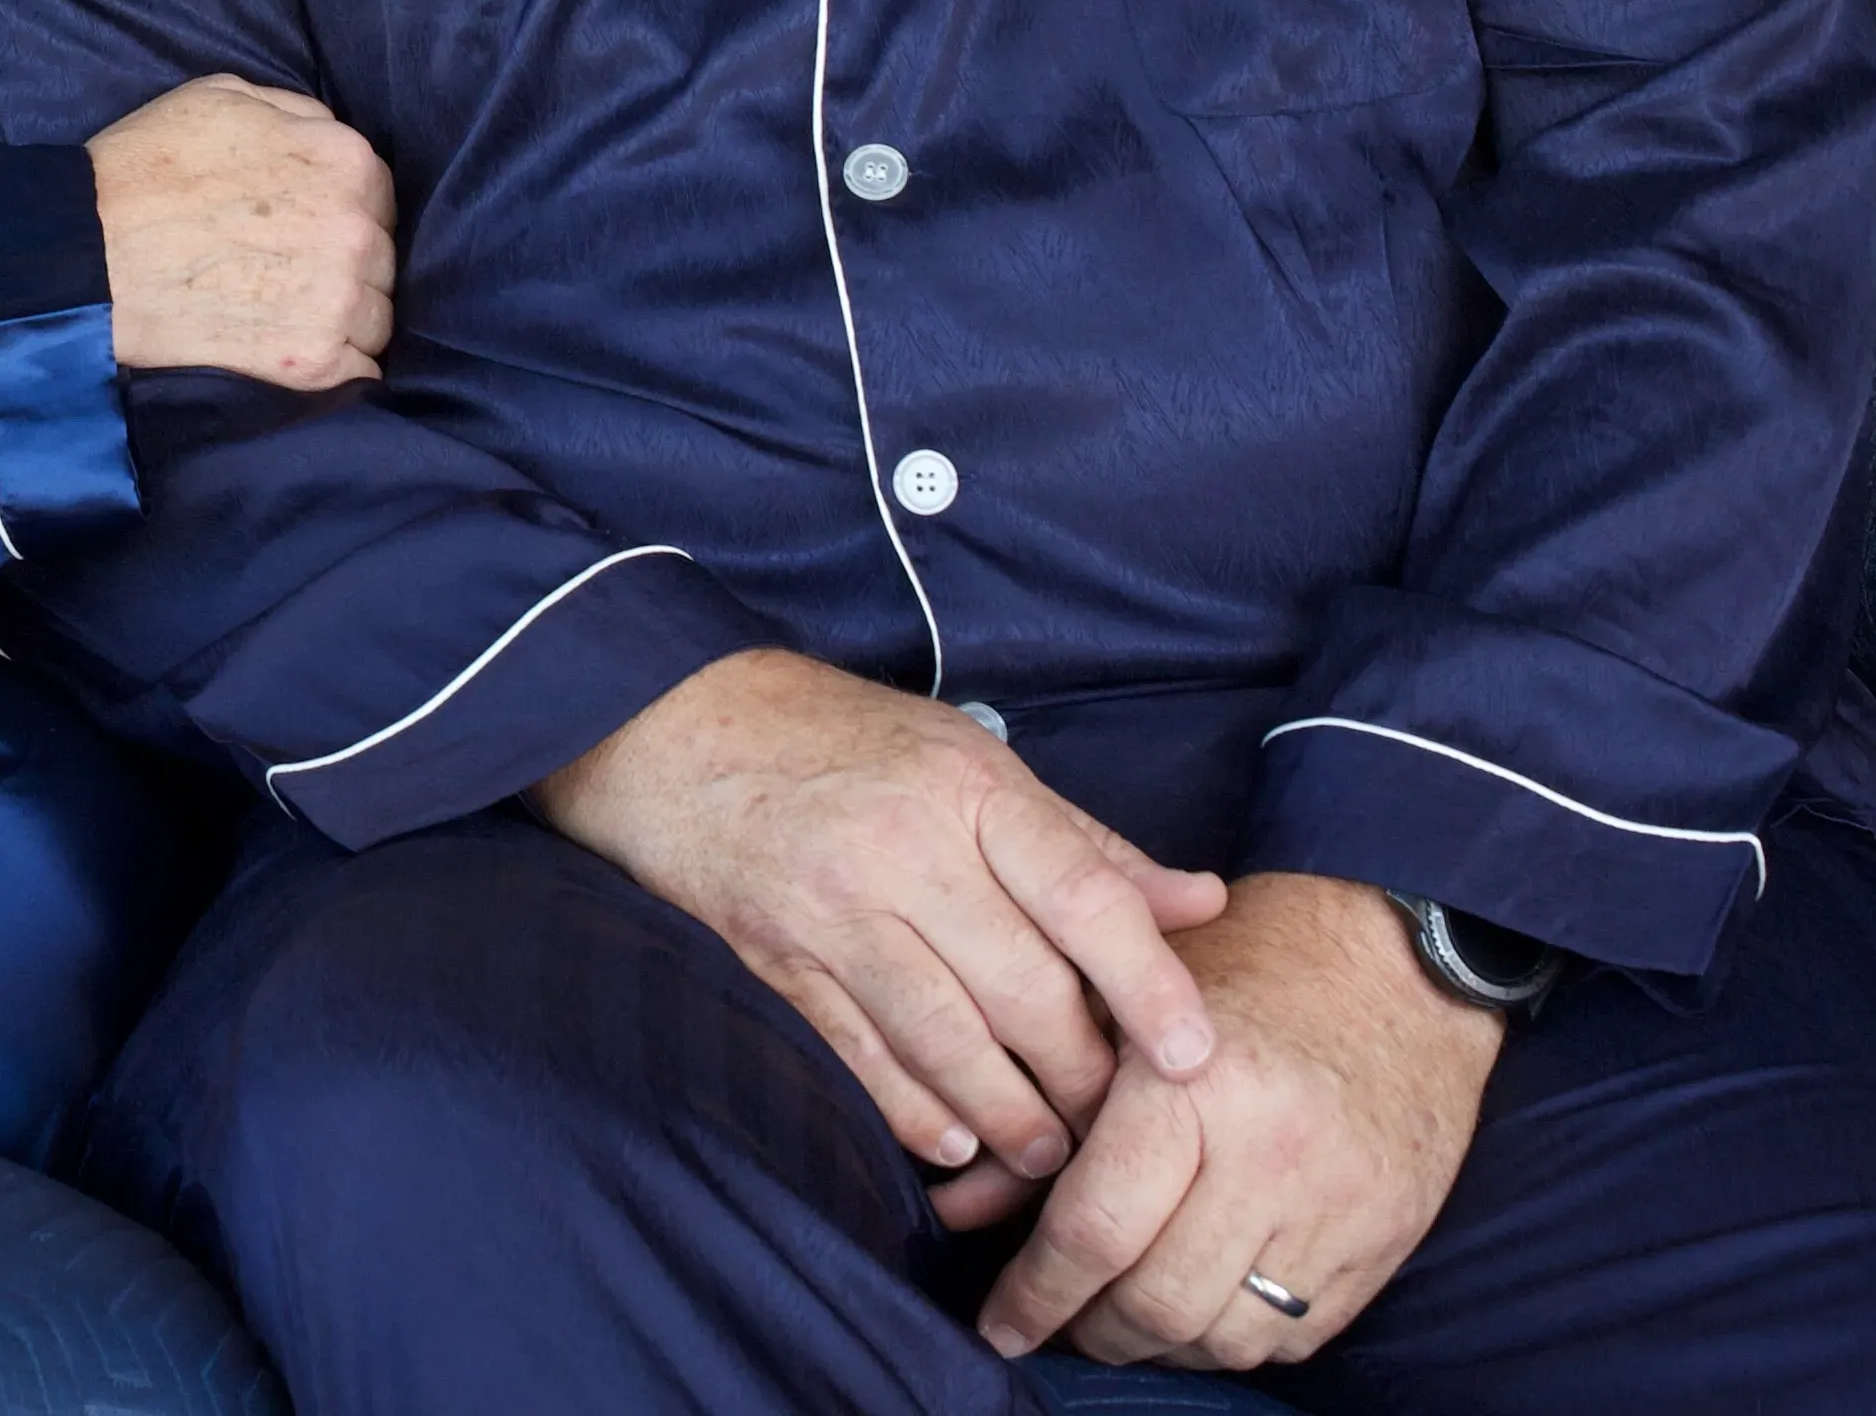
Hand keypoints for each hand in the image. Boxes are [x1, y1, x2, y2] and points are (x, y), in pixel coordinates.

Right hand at [88, 77, 395, 389]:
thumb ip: (295, 114)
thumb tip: (327, 139)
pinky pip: (357, 373)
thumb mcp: (221, 97)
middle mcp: (355, 230)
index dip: (340, 213)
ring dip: (340, 320)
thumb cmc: (143, 170)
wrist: (82, 255)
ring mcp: (337, 300)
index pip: (379, 198)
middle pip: (381, 261)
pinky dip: (330, 368)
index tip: (301, 229)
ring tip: (278, 314)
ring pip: (375, 320)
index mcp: (344, 161)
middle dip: (344, 268)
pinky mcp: (312, 362)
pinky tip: (282, 350)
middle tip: (282, 273)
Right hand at [534, 651, 1225, 1203]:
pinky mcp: (773, 956)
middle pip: (1025, 991)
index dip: (1150, 987)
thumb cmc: (843, 740)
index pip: (1086, 898)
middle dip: (1083, 1077)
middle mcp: (905, 847)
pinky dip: (915, 1112)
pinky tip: (954, 1143)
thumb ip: (1085, 844)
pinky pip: (860, 1056)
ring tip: (1046, 1153)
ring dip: (1010, 1116)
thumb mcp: (970, 760)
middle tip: (1117, 1124)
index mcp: (969, 787)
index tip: (1197, 1056)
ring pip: (948, 1040)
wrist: (673, 721)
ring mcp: (832, 906)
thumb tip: (1202, 904)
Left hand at [976, 873, 1502, 1367]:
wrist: (1396, 964)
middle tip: (1056, 1322)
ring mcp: (1338, 1208)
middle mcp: (1273, 1155)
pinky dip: (1232, 1339)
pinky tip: (1198, 1308)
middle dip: (1091, 1331)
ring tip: (1121, 1318)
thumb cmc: (1241, 971)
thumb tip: (956, 1212)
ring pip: (1223, 1338)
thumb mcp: (1125, 1009)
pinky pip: (1292, 1337)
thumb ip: (1042, 1113)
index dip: (1035, 1294)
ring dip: (1161, 1346)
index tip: (999, 1323)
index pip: (1096, 1229)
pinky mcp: (1383, 1243)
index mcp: (1195, 1085)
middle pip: (1157, 1303)